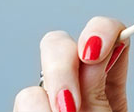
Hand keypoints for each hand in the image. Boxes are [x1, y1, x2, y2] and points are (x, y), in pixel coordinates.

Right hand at [13, 17, 129, 111]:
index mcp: (109, 84)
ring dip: (45, 105)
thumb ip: (99, 90)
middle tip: (70, 108)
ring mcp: (49, 101)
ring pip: (35, 82)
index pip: (111, 34)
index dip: (101, 30)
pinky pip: (23, 103)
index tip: (94, 52)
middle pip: (60, 44)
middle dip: (61, 69)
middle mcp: (77, 86)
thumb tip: (86, 52)